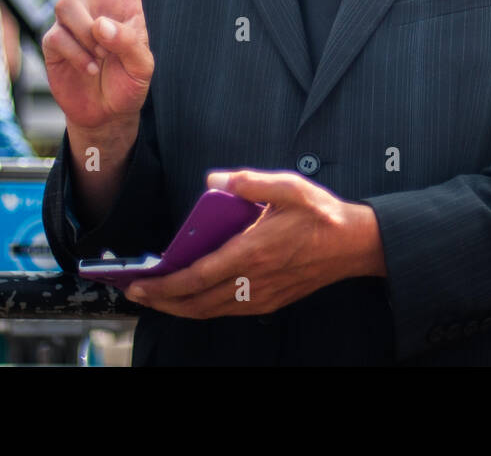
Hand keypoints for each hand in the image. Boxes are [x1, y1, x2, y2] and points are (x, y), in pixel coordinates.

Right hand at [42, 0, 153, 130]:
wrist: (105, 112)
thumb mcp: (143, 65)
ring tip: (100, 57)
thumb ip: (128, 41)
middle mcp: (96, 1)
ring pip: (68, 3)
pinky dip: (77, 52)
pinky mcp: (53, 37)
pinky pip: (59, 33)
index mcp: (125, 0)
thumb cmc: (129, 83)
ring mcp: (73, 18)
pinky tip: (88, 67)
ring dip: (86, 33)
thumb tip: (100, 23)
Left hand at [124, 170, 386, 317]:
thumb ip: (248, 182)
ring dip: (179, 307)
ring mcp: (262, 295)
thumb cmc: (321, 214)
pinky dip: (203, 308)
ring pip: (210, 311)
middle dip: (161, 301)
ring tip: (157, 297)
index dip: (162, 284)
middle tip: (135, 293)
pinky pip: (228, 311)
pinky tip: (193, 298)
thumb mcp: (288, 186)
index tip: (138, 284)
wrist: (355, 245)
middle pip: (195, 302)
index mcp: (253, 251)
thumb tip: (213, 178)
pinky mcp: (270, 302)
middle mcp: (254, 280)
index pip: (196, 277)